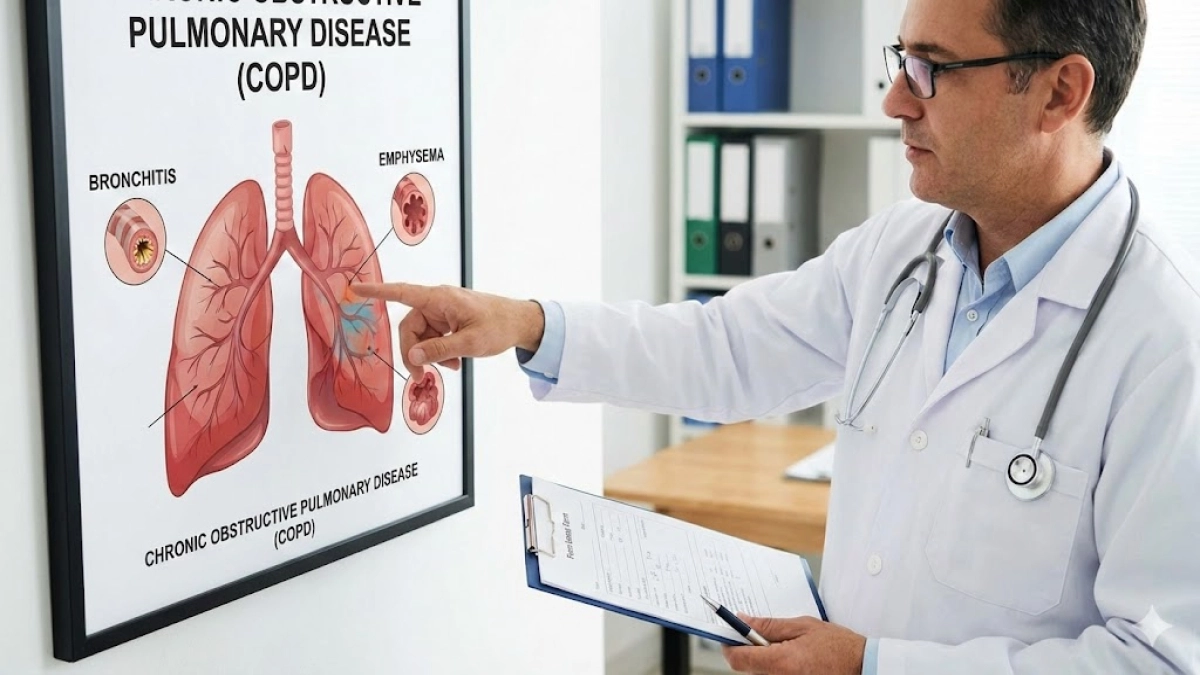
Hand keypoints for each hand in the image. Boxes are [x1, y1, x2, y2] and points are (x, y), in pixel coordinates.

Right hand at [348, 282, 544, 378]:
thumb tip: (413, 356)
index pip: (402, 292)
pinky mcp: (449, 320)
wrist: (521, 323)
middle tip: (422, 375)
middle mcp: (438, 302)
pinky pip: (433, 337)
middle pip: (410, 327)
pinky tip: (454, 362)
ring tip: (450, 367)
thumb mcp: (470, 343)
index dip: (377, 292)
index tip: (355, 290)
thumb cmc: (500, 325)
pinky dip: (440, 352)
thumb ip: (439, 350)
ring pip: (421, 336)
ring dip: (430, 354)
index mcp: (440, 298)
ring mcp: (443, 311)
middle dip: (413, 352)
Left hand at [722, 615, 865, 674]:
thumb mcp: (802, 626)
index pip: (738, 658)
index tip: (729, 633)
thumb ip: (769, 625)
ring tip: (785, 646)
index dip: (729, 644)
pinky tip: (791, 656)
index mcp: (780, 662)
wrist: (862, 666)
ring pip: (759, 672)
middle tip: (760, 633)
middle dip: (748, 648)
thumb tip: (743, 620)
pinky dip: (775, 665)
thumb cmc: (837, 645)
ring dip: (763, 657)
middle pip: (747, 666)